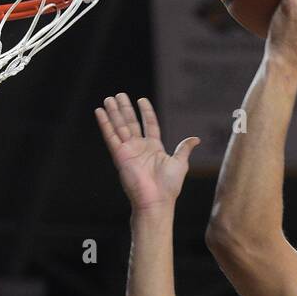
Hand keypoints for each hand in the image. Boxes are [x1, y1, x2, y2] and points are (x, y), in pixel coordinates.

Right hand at [95, 93, 199, 210]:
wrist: (156, 200)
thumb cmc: (169, 186)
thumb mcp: (180, 163)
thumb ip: (184, 148)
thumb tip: (196, 139)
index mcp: (154, 148)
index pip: (149, 125)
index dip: (146, 112)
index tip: (141, 100)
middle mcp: (140, 148)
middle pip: (131, 123)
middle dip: (125, 109)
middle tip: (119, 95)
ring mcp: (128, 151)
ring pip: (119, 127)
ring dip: (114, 113)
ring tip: (109, 98)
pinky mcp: (119, 155)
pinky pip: (110, 136)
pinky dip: (105, 124)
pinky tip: (100, 112)